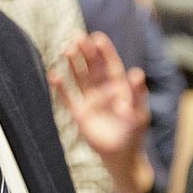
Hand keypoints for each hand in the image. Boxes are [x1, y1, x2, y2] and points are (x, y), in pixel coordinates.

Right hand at [51, 33, 148, 161]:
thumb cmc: (134, 132)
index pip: (110, 65)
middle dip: (86, 53)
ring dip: (73, 65)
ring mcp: (90, 101)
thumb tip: (137, 72)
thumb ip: (137, 93)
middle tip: (78, 38)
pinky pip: (68, 98)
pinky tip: (53, 74)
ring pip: (79, 78)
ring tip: (66, 49)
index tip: (97, 37)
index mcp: (119, 87)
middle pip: (92, 68)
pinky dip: (61, 88)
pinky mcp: (78, 114)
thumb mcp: (139, 112)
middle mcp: (103, 90)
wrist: (121, 154)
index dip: (104, 52)